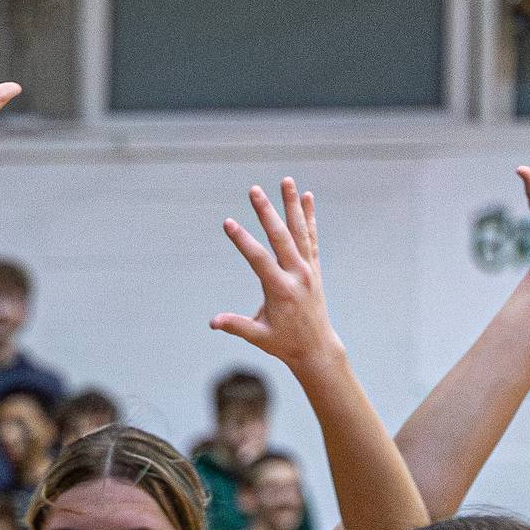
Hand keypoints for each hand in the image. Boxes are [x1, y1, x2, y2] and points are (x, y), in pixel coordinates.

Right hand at [211, 179, 343, 373]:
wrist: (317, 348)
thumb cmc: (284, 343)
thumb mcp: (258, 336)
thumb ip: (237, 326)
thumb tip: (213, 322)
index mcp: (281, 290)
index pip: (259, 259)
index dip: (242, 240)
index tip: (228, 223)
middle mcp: (297, 275)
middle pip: (280, 237)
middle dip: (266, 213)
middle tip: (254, 190)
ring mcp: (308, 270)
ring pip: (299, 231)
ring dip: (292, 205)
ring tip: (286, 181)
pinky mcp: (314, 269)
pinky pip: (311, 238)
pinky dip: (309, 218)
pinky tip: (307, 197)